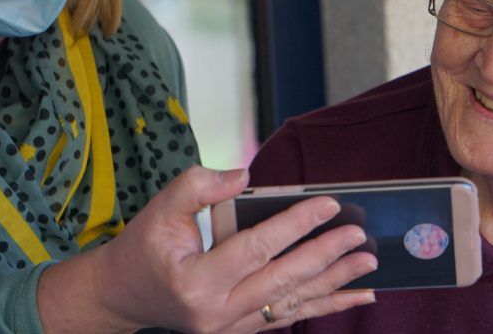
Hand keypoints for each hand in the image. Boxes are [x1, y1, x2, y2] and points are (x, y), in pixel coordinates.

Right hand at [37, 166, 376, 333]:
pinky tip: (355, 296)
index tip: (329, 204)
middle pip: (282, 280)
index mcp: (196, 280)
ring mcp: (230, 327)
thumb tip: (245, 175)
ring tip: (367, 264)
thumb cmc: (144, 248)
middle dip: (325, 256)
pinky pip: (289, 316)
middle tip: (359, 235)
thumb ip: (199, 186)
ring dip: (335, 283)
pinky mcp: (241, 330)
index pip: (255, 248)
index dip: (295, 224)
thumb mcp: (160, 208)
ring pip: (292, 303)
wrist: (124, 296)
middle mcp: (216, 312)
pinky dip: (324, 305)